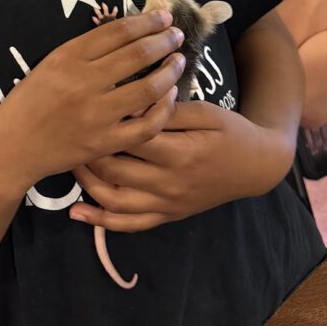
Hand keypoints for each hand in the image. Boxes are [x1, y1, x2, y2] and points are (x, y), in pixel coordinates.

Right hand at [0, 9, 186, 190]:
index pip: (118, 31)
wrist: (12, 147)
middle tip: (178, 35)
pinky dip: (163, 109)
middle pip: (138, 54)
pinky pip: (146, 125)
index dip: (147, 21)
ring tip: (179, 60)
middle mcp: (83, 82)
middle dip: (164, 40)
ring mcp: (96, 114)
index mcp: (67, 57)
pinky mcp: (104, 142)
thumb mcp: (48, 65)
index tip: (163, 17)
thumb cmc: (28, 103)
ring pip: (149, 88)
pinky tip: (170, 96)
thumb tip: (128, 33)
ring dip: (171, 70)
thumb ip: (84, 51)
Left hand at [69, 101, 294, 231]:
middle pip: (114, 170)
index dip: (110, 121)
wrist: (255, 167)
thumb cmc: (230, 132)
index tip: (93, 105)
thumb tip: (133, 101)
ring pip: (114, 201)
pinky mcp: (166, 216)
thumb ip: (169, 111)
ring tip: (70, 162)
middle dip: (88, 151)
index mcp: (180, 153)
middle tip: (71, 131)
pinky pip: (128, 225)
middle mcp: (169, 184)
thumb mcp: (206, 112)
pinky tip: (77, 212)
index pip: (131, 138)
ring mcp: (166, 204)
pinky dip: (100, 221)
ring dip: (86, 183)